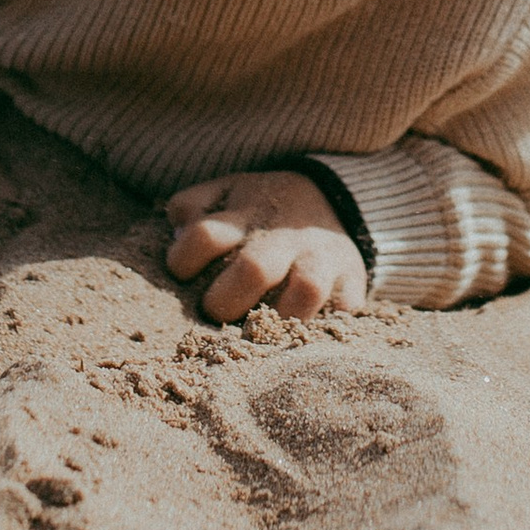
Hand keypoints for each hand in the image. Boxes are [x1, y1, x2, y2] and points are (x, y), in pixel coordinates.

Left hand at [165, 171, 367, 321]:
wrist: (333, 196)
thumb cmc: (264, 207)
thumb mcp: (227, 192)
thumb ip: (193, 206)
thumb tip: (177, 235)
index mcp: (247, 213)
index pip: (205, 235)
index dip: (182, 260)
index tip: (182, 274)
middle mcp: (285, 236)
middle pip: (254, 269)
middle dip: (225, 301)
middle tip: (216, 311)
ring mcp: (322, 258)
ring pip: (306, 292)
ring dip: (278, 321)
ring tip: (259, 333)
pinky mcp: (352, 279)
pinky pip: (345, 311)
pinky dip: (326, 328)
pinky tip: (300, 337)